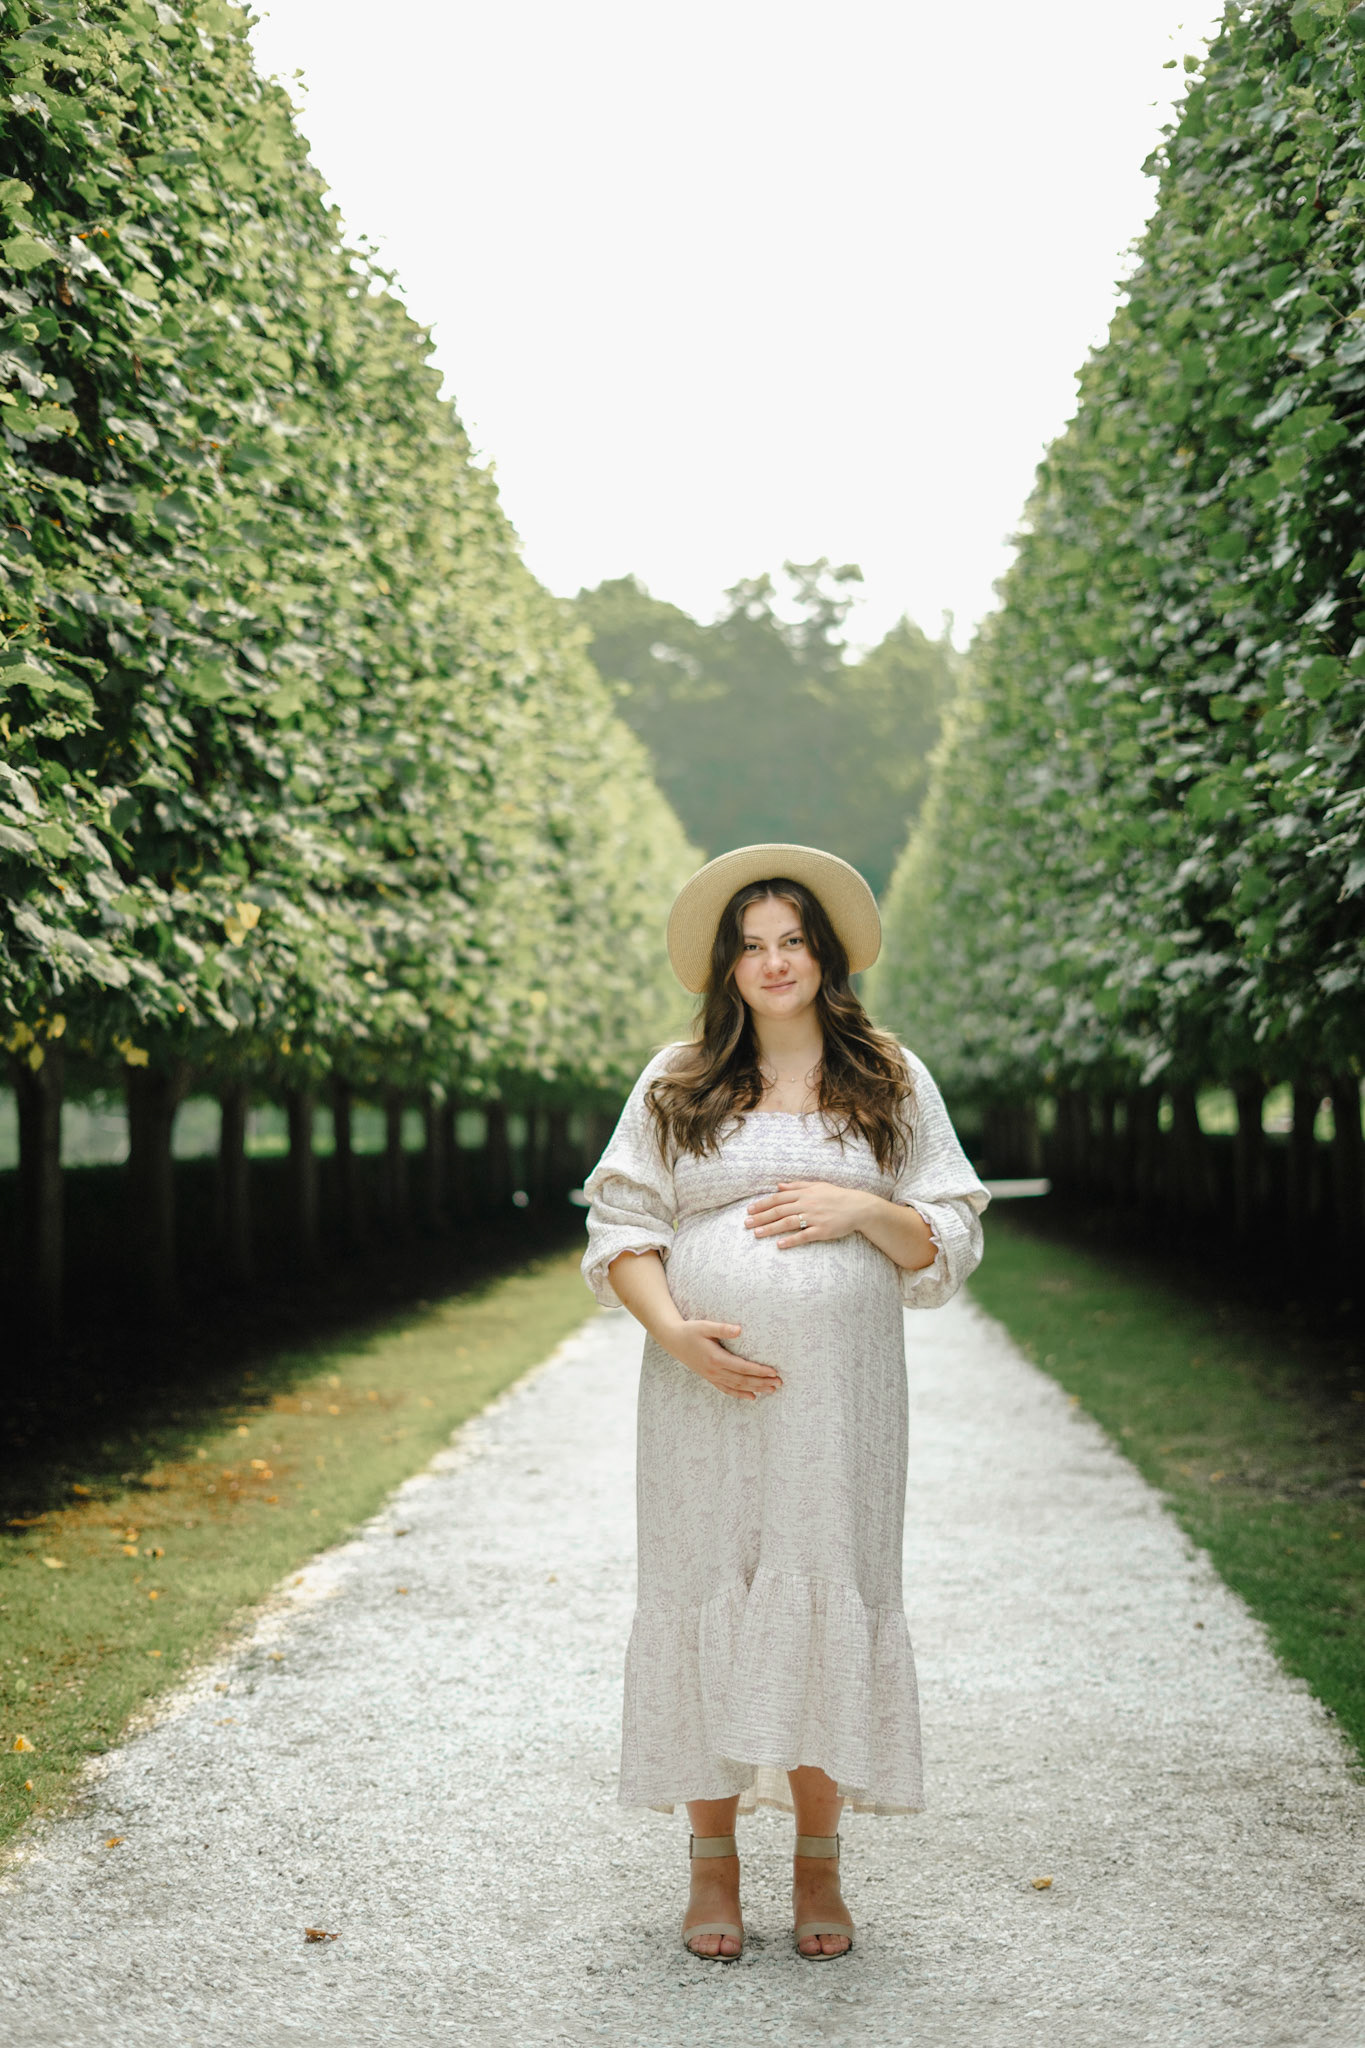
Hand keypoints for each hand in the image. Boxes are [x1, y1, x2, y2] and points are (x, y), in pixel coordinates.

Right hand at [663, 1318, 782, 1400]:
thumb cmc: (690, 1330)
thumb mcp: (705, 1326)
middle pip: (743, 1380)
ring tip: (771, 1390)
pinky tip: (752, 1397)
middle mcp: (715, 1371)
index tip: (774, 1372)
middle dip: (762, 1382)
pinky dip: (740, 1394)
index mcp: (716, 1358)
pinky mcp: (709, 1377)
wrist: (672, 1340)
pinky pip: (727, 1389)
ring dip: (755, 1389)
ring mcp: (712, 1376)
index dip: (759, 1371)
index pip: (743, 1368)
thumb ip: (722, 1328)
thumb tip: (740, 1329)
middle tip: (779, 1383)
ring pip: (737, 1387)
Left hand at [744, 1179, 868, 1248]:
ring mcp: (814, 1218)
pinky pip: (804, 1236)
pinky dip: (791, 1240)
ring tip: (756, 1234)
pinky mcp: (822, 1231)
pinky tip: (779, 1244)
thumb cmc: (836, 1196)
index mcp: (804, 1193)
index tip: (749, 1210)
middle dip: (761, 1217)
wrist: (858, 1207)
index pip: (778, 1199)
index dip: (762, 1204)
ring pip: (788, 1223)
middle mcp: (807, 1204)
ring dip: (770, 1229)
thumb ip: (797, 1186)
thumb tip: (778, 1186)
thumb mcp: (817, 1186)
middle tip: (746, 1223)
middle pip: (779, 1211)